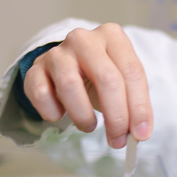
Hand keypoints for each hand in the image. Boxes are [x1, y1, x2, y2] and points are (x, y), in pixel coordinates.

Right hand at [22, 23, 152, 147]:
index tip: (141, 134)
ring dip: (83, 116)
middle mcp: (84, 39)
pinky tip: (60, 115)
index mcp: (112, 36)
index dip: (139, 106)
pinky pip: (41, 94)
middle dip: (116, 116)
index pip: (132, 71)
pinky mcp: (35, 68)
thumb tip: (139, 134)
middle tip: (118, 140)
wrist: (64, 66)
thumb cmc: (97, 76)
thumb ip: (132, 106)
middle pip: (106, 78)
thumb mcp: (121, 83)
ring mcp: (57, 52)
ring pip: (70, 85)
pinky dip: (52, 112)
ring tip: (89, 126)